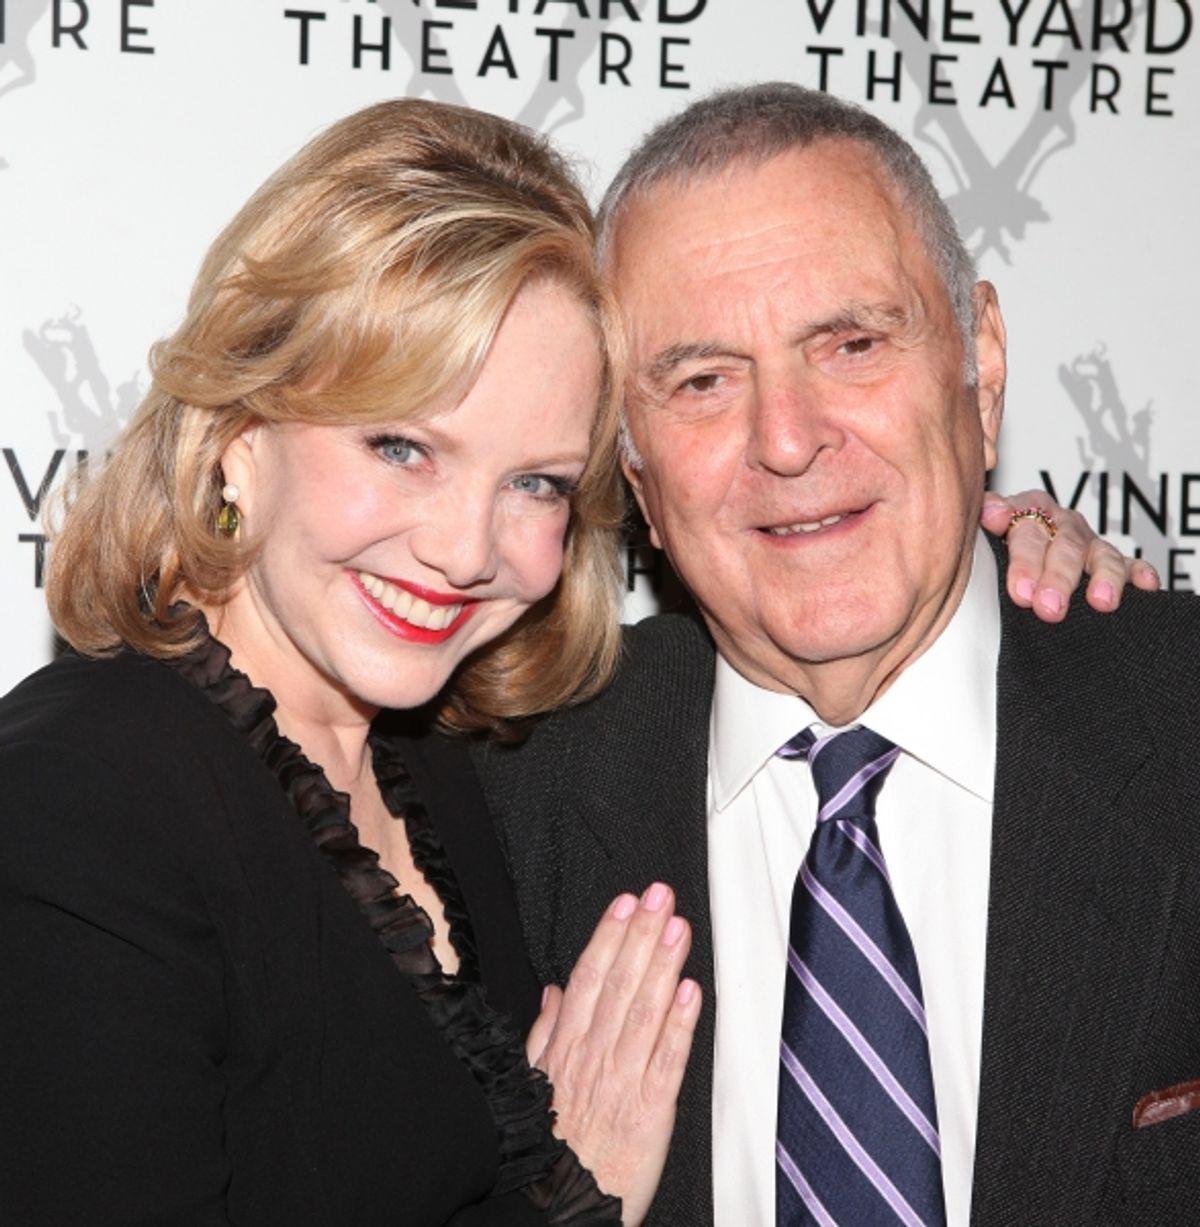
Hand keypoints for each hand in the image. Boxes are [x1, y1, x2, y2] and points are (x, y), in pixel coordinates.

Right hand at [526, 884, 700, 1225]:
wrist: (561, 1210)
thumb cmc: (549, 1149)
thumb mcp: (533, 1083)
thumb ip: (546, 1033)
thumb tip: (554, 990)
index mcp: (566, 1049)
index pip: (588, 979)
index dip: (608, 937)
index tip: (625, 903)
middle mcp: (594, 1057)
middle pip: (619, 985)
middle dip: (640, 935)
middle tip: (659, 895)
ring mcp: (623, 1081)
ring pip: (644, 1012)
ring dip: (662, 965)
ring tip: (677, 927)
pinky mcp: (651, 1111)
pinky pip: (666, 1061)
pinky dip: (679, 1025)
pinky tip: (690, 991)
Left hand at [981, 489, 1159, 621]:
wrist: (1026, 556)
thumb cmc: (1003, 545)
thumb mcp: (988, 531)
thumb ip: (987, 517)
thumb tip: (990, 512)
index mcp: (1031, 510)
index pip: (1027, 523)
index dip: (1022, 551)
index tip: (1016, 579)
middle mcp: (1064, 525)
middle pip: (1063, 546)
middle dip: (1056, 577)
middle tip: (1044, 605)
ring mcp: (1090, 545)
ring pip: (1101, 558)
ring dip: (1102, 579)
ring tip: (1100, 602)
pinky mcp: (1116, 565)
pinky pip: (1133, 566)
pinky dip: (1139, 574)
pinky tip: (1145, 585)